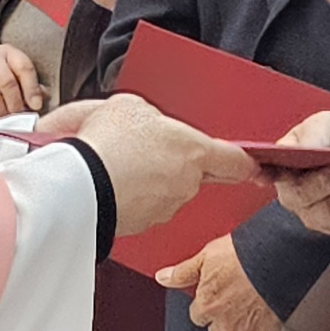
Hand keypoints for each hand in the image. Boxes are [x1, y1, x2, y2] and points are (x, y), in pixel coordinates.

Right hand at [0, 45, 45, 120]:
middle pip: (7, 83)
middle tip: (17, 116)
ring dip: (1, 113)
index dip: (32, 89)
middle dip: (16, 104)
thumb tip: (38, 103)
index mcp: (7, 53)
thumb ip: (30, 89)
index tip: (36, 106)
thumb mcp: (15, 79)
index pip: (24, 67)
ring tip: (3, 118)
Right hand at [65, 94, 253, 232]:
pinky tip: (108, 181)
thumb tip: (145, 120)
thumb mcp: (129, 106)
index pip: (235, 161)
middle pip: (195, 173)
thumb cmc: (104, 143)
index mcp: (193, 151)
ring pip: (165, 190)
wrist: (76, 184)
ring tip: (116, 162)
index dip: (245, 162)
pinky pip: (143, 206)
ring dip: (148, 178)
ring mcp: (165, 207)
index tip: (253, 165)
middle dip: (174, 161)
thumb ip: (150, 115)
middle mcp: (186, 184)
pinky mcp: (142, 224)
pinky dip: (130, 195)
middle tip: (146, 148)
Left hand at [158, 234, 284, 330]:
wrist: (281, 259)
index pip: (198, 316)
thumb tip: (162, 278)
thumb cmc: (246, 254)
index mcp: (207, 305)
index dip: (208, 306)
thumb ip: (183, 271)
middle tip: (237, 305)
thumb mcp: (208, 255)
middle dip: (225, 321)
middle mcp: (225, 324)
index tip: (218, 298)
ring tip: (252, 320)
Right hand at [268, 110, 329, 236]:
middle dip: (326, 182)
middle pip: (302, 197)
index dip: (262, 174)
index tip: (264, 173)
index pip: (265, 173)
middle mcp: (294, 195)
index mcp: (282, 166)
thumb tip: (303, 149)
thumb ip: (315, 134)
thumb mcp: (329, 123)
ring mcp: (317, 214)